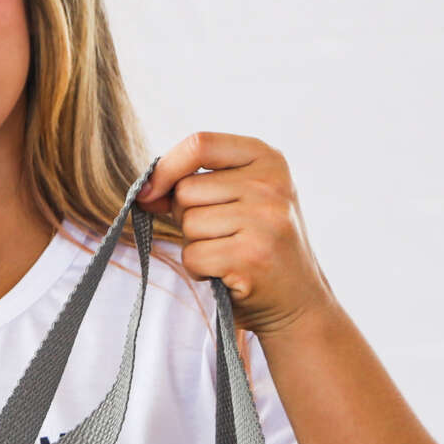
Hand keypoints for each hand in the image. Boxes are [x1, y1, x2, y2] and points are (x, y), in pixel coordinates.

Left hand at [138, 132, 335, 336]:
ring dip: (196, 246)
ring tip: (229, 253)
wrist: (298, 299)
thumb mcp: (239, 199)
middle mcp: (271, 184)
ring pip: (188, 224)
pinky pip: (193, 256)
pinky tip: (228, 272)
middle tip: (222, 235)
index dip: (165, 167)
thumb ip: (197, 184)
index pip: (200, 144)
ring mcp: (264, 219)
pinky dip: (200, 270)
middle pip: (186, 190)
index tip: (150, 192)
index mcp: (268, 159)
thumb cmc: (258, 245)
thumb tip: (144, 191)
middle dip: (188, 217)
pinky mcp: (251, 256)